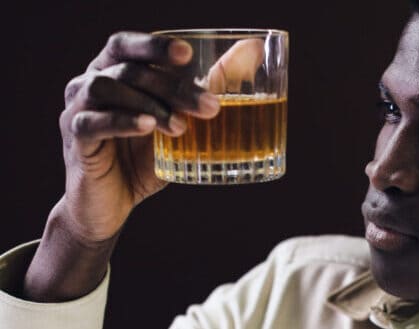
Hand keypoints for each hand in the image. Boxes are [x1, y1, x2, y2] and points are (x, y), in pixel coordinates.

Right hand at [58, 31, 219, 242]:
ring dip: (150, 103)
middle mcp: (89, 84)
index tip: (187, 55)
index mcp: (112, 72)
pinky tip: (148, 127)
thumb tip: (252, 52)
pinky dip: (123, 121)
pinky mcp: (75, 140)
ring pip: (107, 89)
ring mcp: (76, 110)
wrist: (111, 205)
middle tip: (209, 107)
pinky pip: (92, 122)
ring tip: (180, 127)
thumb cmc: (144, 157)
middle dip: (172, 86)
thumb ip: (210, 87)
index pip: (128, 45)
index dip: (155, 46)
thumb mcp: (182, 121)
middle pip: (128, 70)